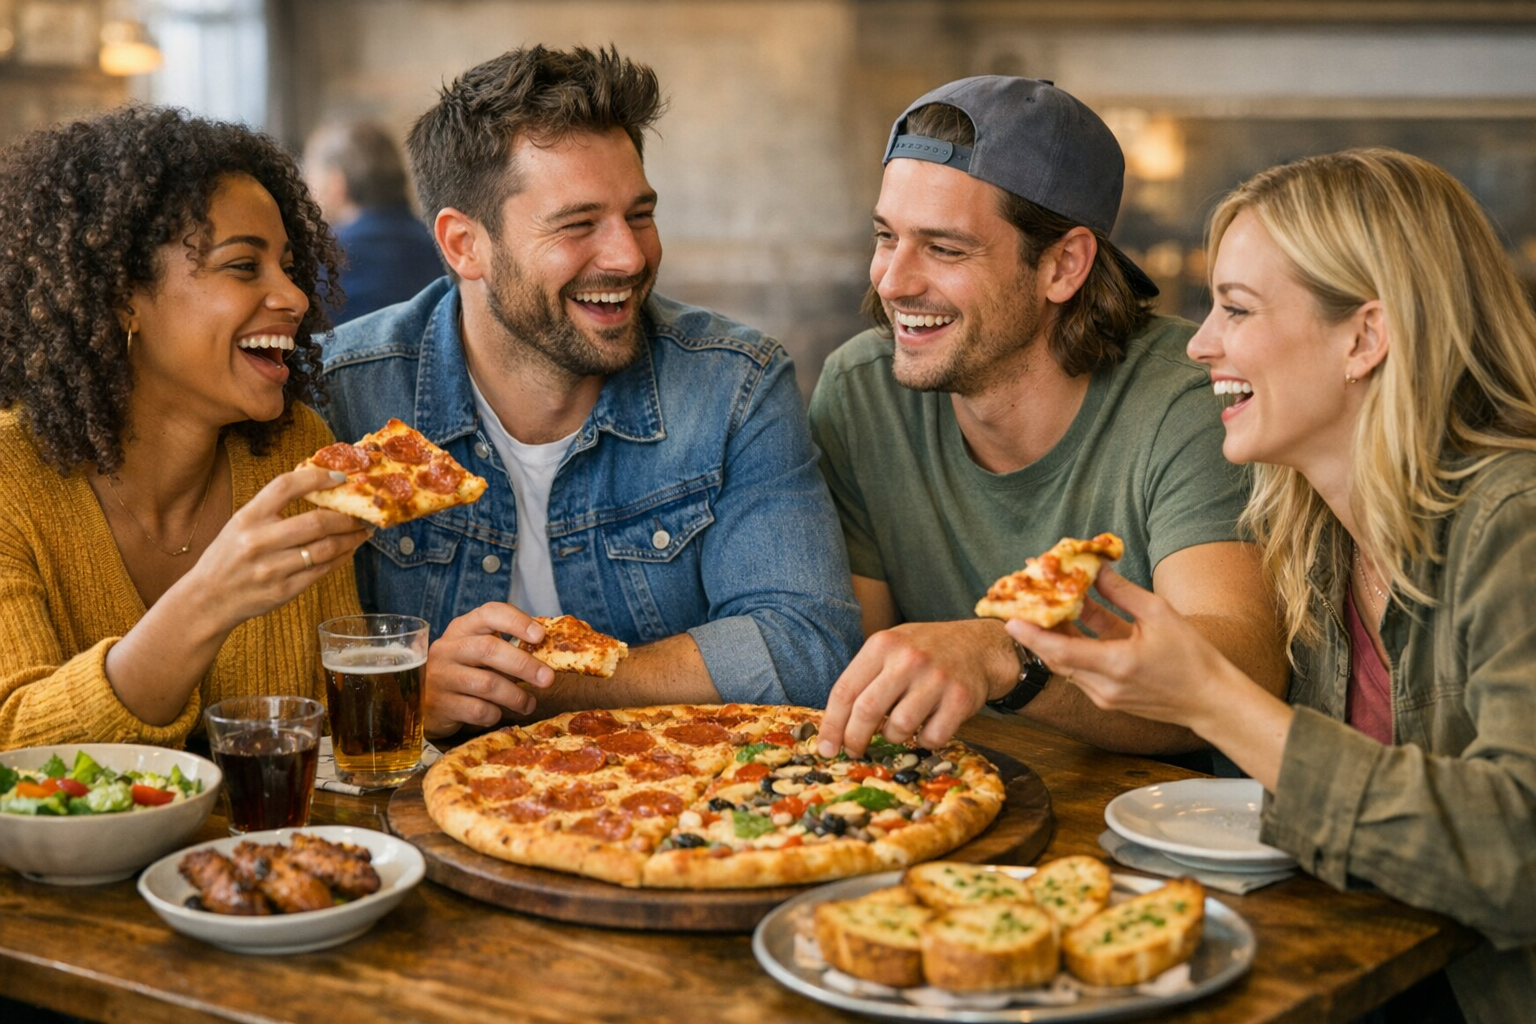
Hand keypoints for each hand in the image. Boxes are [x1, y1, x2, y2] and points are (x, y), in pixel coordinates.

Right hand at [181, 465, 370, 630]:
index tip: (340, 477)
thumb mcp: (240, 524)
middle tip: (363, 513)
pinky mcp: (283, 590)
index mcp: (247, 518)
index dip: (316, 478)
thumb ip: (272, 508)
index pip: (285, 486)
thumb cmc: (228, 556)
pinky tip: (348, 550)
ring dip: (351, 538)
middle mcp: (258, 541)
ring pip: (325, 548)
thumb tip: (318, 488)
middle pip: (316, 521)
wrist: (208, 599)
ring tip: (362, 531)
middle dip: (347, 517)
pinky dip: (341, 558)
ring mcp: (271, 568)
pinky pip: (322, 570)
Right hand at [423, 603, 554, 735]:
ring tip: (529, 703)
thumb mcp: (479, 651)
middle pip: (489, 649)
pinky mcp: (441, 705)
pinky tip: (498, 713)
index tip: (540, 636)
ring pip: (486, 683)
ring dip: (515, 695)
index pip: (489, 613)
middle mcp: (448, 648)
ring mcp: (441, 676)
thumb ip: (506, 646)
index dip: (516, 622)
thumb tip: (549, 651)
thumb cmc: (464, 670)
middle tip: (548, 678)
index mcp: (462, 628)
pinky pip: (477, 710)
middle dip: (524, 664)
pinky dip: (495, 713)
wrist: (423, 700)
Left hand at [817, 618, 1018, 757]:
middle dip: (854, 739)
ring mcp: (936, 678)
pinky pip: (931, 737)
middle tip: (854, 751)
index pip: (845, 691)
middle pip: (866, 711)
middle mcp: (908, 659)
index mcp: (883, 645)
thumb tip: (836, 726)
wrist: (979, 645)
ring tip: (899, 727)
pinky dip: (924, 740)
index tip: (826, 748)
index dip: (831, 725)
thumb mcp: (891, 648)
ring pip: (898, 728)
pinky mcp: (960, 699)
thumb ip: (865, 677)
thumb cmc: (926, 651)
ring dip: (894, 737)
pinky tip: (927, 726)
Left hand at [1005, 569, 1230, 730]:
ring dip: (1052, 638)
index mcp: (1118, 664)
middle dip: (1036, 631)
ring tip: (1038, 607)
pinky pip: (1079, 671)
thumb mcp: (1159, 614)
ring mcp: (1104, 696)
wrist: (1211, 700)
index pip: (1062, 650)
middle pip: (1056, 658)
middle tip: (1020, 603)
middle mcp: (1105, 685)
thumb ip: (1121, 592)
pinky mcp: (1107, 699)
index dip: (1033, 635)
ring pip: (1066, 665)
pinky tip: (1066, 622)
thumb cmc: (1191, 656)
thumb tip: (1095, 569)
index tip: (1010, 619)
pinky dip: (1071, 648)